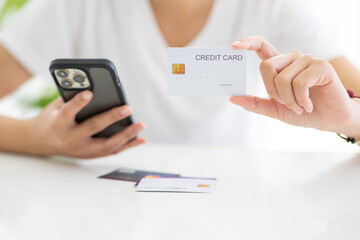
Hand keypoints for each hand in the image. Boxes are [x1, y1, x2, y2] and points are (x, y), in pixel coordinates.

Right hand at [25, 91, 146, 158]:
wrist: (41, 143)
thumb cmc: (51, 119)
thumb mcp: (55, 106)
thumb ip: (71, 97)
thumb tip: (92, 84)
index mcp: (58, 124)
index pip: (67, 113)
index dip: (77, 103)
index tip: (89, 93)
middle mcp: (70, 139)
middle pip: (93, 128)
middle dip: (111, 118)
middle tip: (127, 108)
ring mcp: (82, 150)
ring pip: (106, 145)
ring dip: (126, 135)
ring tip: (140, 126)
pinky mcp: (91, 155)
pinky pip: (112, 151)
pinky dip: (128, 145)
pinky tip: (141, 139)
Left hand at [230, 36, 359, 136]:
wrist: (329, 120)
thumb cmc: (302, 112)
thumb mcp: (274, 109)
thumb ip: (255, 103)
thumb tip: (232, 98)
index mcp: (280, 65)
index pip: (262, 46)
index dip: (248, 43)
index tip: (234, 46)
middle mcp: (292, 58)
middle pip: (266, 67)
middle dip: (272, 91)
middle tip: (286, 103)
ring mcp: (307, 60)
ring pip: (282, 78)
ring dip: (289, 100)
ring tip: (300, 106)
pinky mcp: (321, 66)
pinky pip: (299, 82)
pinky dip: (301, 99)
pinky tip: (308, 104)